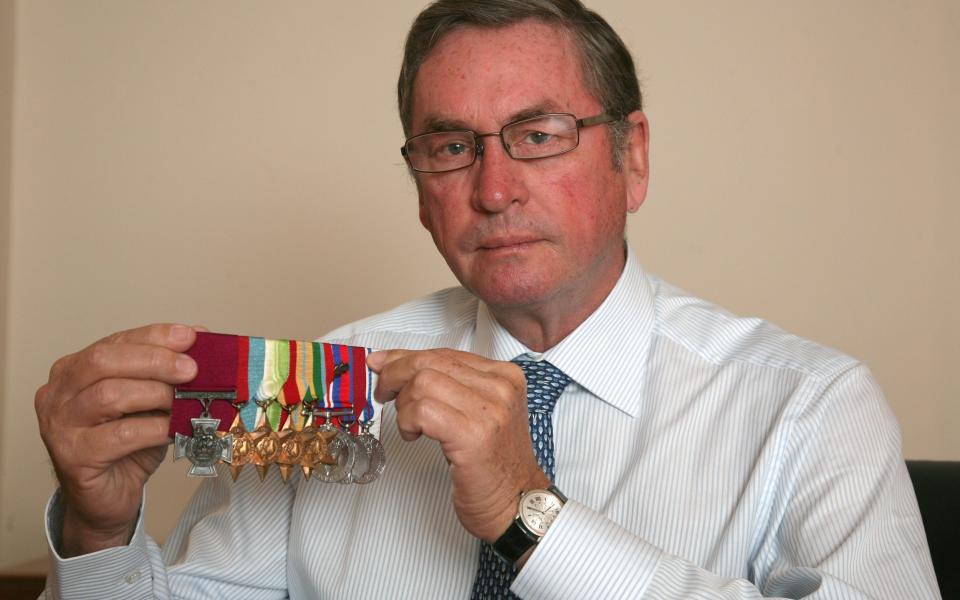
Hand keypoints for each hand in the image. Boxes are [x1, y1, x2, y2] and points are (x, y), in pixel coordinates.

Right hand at [34, 324, 199, 556]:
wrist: (107, 496)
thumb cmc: (128, 445)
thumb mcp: (150, 401)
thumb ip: (166, 372)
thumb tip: (203, 340)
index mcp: (73, 368)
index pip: (115, 341)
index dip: (155, 336)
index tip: (190, 336)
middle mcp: (58, 392)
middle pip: (104, 361)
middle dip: (154, 360)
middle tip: (191, 369)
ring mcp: (59, 425)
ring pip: (108, 395)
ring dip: (155, 394)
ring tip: (183, 400)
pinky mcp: (73, 456)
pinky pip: (119, 435)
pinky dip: (154, 428)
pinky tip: (174, 428)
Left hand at [367, 349, 549, 542]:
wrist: (518, 504)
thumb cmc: (495, 465)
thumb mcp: (479, 415)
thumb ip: (449, 387)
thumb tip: (396, 365)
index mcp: (505, 376)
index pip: (445, 353)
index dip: (405, 357)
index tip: (382, 364)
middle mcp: (501, 387)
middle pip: (430, 362)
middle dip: (395, 375)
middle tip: (383, 393)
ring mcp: (490, 410)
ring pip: (423, 382)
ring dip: (403, 405)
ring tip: (410, 426)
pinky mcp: (473, 435)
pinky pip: (423, 410)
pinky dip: (407, 421)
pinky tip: (413, 435)